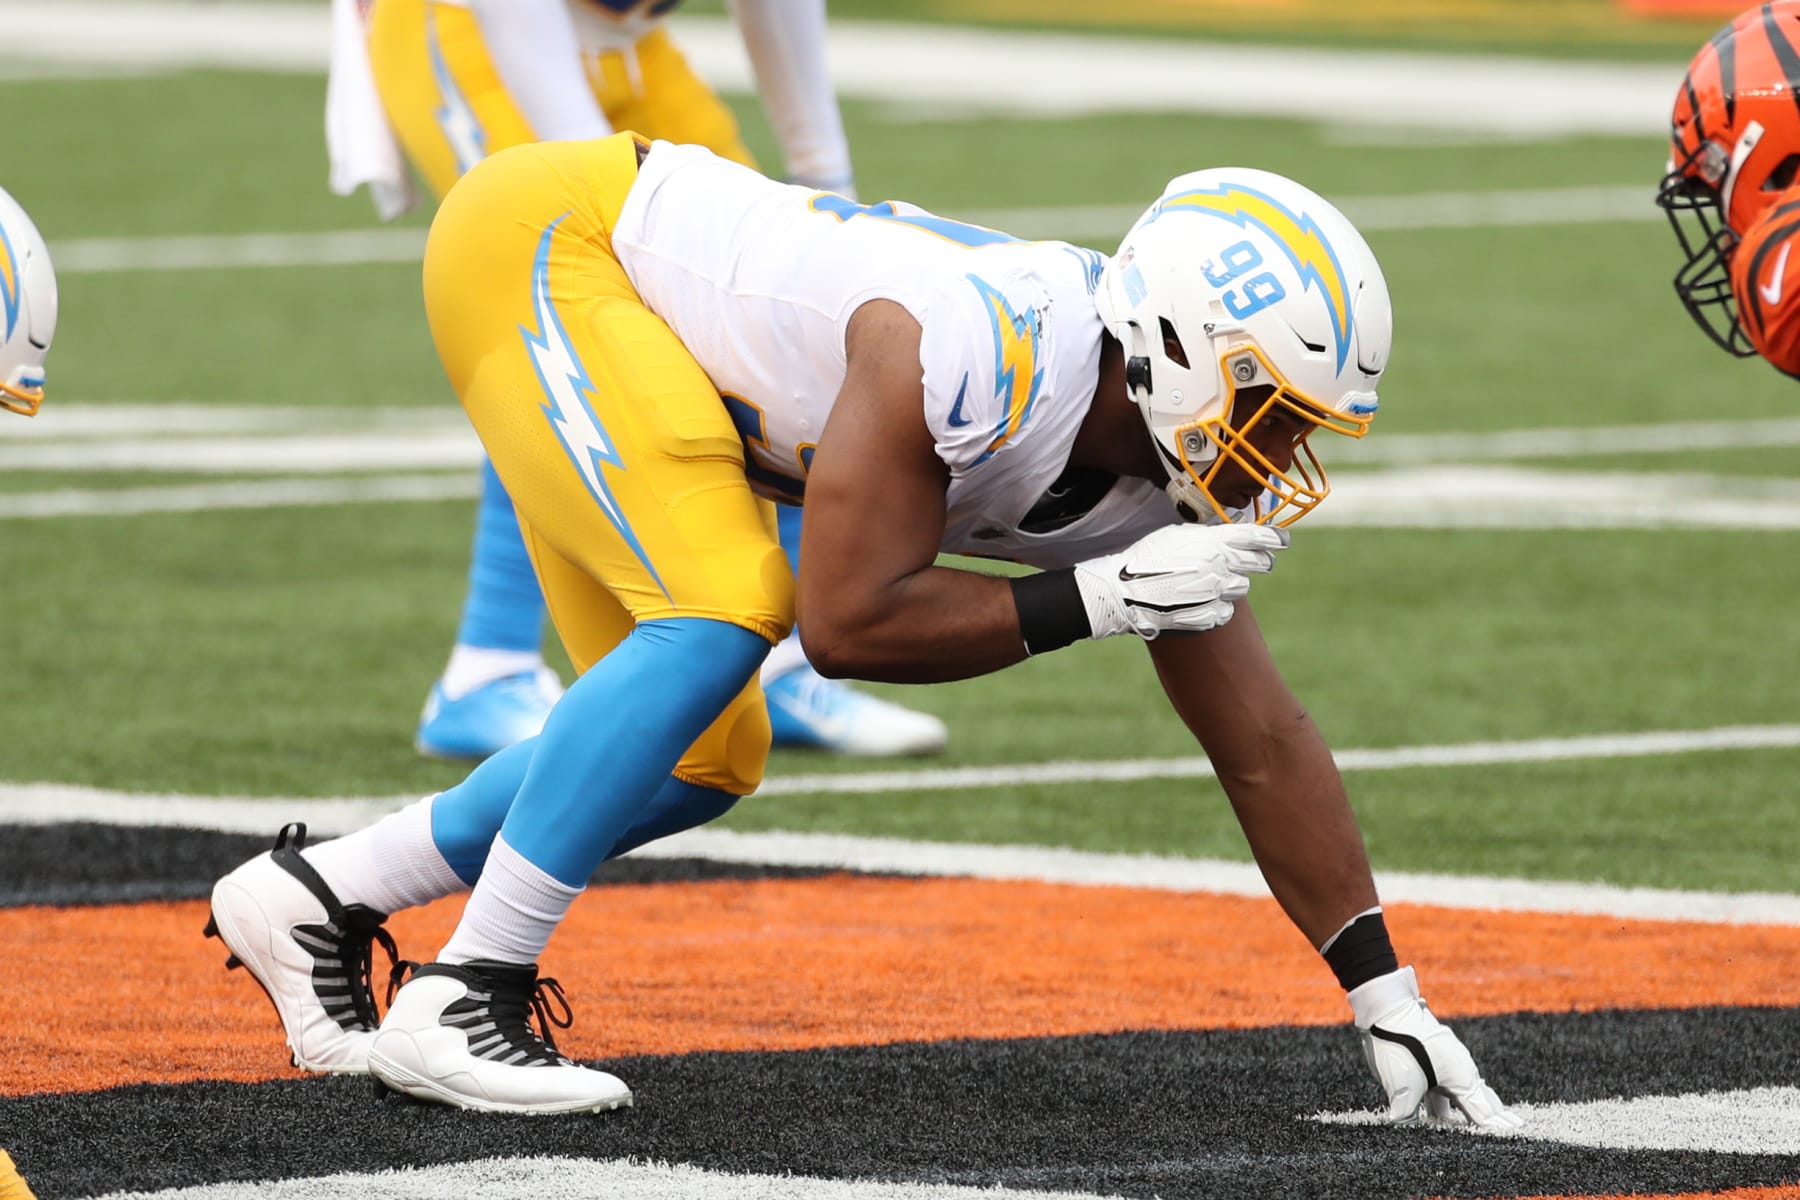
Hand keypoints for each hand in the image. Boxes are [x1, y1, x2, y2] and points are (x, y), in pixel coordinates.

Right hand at [1073, 523, 1287, 638]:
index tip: (1282, 540)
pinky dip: (1216, 606)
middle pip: (1259, 563)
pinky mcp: (1209, 615)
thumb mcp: (1177, 535)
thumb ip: (1208, 535)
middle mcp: (1220, 565)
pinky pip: (1225, 611)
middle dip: (1261, 561)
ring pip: (1241, 588)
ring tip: (1207, 582)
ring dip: (1230, 584)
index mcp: (1213, 541)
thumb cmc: (1146, 558)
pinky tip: (1197, 601)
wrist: (1123, 591)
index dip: (1274, 538)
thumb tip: (1231, 533)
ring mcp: (1216, 592)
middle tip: (1260, 562)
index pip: (1257, 536)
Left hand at [1348, 966, 1522, 1129]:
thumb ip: (1406, 1113)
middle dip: (1494, 1115)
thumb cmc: (1400, 1048)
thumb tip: (1403, 1125)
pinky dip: (1450, 1100)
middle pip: (1482, 1100)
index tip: (1515, 1135)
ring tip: (1478, 1123)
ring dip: (1468, 1108)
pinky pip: (1446, 1084)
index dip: (1496, 1128)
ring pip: (1463, 1092)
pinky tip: (1445, 1107)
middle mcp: (1460, 1070)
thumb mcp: (1402, 1087)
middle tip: (1515, 1125)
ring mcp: (1447, 1061)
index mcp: (1462, 1080)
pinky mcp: (1431, 1056)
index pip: (1484, 1114)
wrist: (1388, 1009)